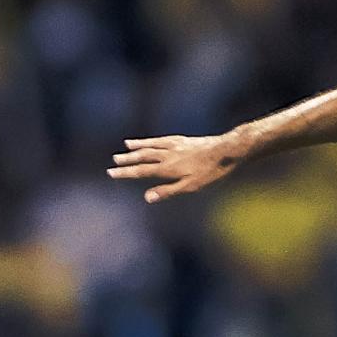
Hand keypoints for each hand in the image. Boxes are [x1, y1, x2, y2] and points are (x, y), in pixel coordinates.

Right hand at [108, 133, 246, 202]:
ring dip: (137, 147)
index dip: (125, 172)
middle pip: (143, 157)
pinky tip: (147, 140)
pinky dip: (150, 140)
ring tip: (125, 147)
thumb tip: (147, 197)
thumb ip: (168, 191)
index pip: (141, 171)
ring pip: (151, 146)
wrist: (225, 150)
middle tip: (114, 161)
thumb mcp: (190, 186)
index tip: (111, 172)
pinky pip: (161, 139)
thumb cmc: (210, 172)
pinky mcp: (182, 140)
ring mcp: (174, 145)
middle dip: (128, 160)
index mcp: (168, 168)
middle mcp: (167, 154)